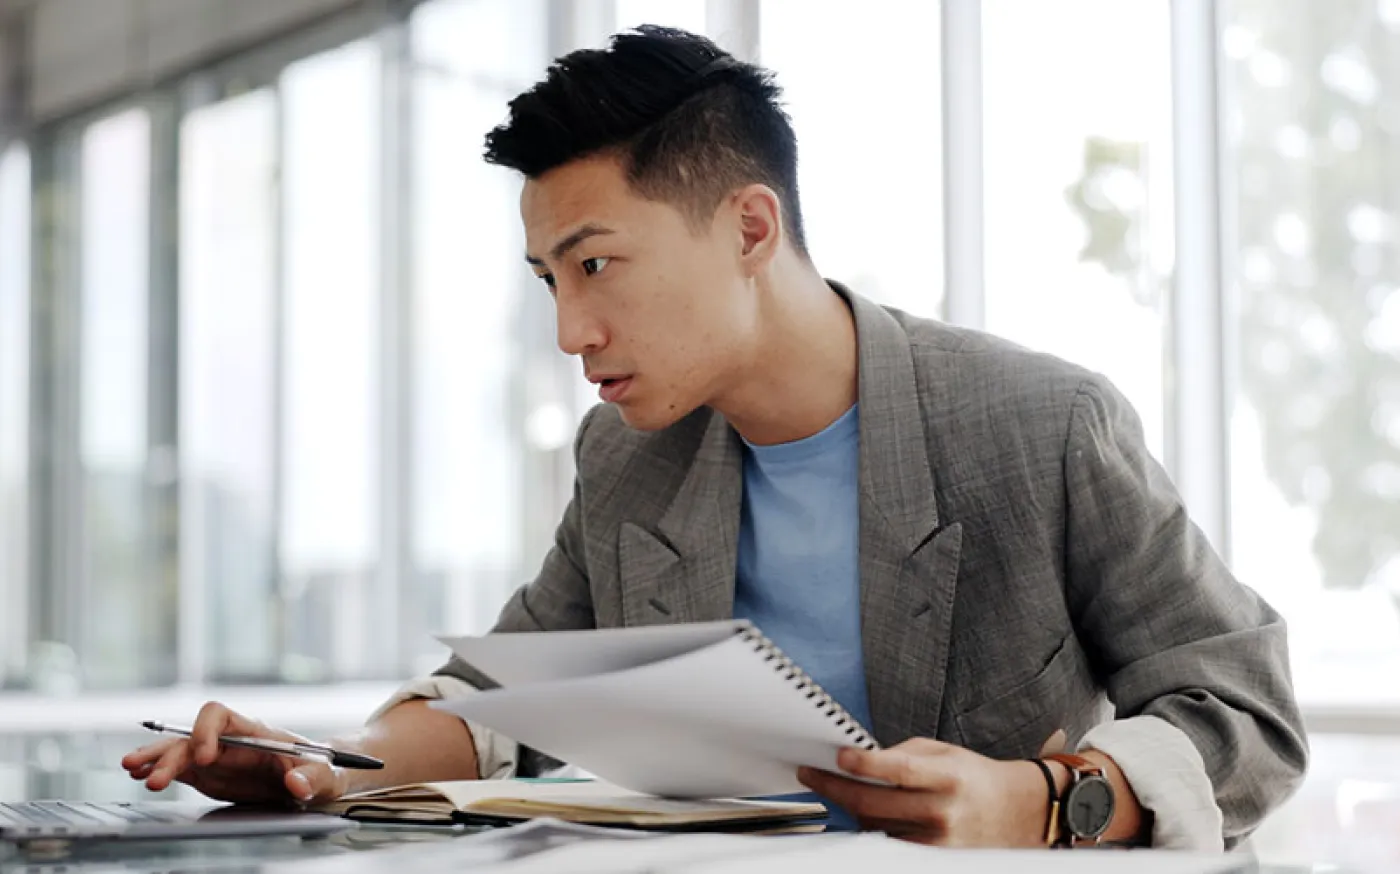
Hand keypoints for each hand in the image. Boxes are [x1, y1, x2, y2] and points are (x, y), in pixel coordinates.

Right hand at [120, 702, 347, 805]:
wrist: (317, 777)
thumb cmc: (323, 768)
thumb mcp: (326, 774)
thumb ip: (313, 778)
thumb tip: (297, 783)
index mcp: (255, 731)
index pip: (220, 716)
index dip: (206, 732)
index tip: (205, 758)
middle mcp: (229, 740)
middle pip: (190, 737)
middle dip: (170, 753)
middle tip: (152, 777)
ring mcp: (216, 757)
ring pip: (178, 751)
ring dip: (155, 759)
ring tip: (131, 770)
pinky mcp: (209, 774)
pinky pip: (179, 769)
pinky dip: (158, 770)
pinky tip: (139, 776)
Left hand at [797, 738, 1049, 846]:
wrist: (1016, 812)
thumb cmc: (973, 777)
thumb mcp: (943, 752)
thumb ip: (903, 754)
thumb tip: (859, 760)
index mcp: (948, 777)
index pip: (898, 769)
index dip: (863, 763)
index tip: (838, 755)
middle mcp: (943, 812)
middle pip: (875, 803)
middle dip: (835, 787)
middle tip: (809, 774)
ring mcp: (938, 842)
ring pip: (874, 826)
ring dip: (849, 808)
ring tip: (834, 790)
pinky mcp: (934, 860)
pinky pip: (887, 845)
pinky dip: (868, 828)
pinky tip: (857, 813)